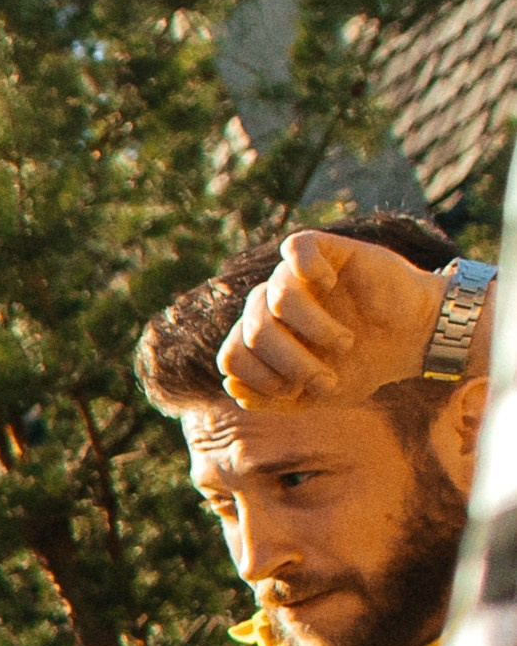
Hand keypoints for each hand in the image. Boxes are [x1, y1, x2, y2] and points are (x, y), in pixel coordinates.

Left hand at [219, 230, 485, 410]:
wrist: (414, 341)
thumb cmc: (363, 366)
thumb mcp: (316, 395)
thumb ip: (272, 398)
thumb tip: (231, 386)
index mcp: (262, 339)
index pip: (231, 356)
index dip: (260, 380)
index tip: (297, 393)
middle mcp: (271, 305)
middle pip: (254, 332)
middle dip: (291, 363)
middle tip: (327, 378)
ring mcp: (295, 276)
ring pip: (276, 298)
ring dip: (314, 330)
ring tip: (345, 343)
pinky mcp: (324, 249)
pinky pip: (294, 248)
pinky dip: (311, 271)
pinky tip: (333, 286)